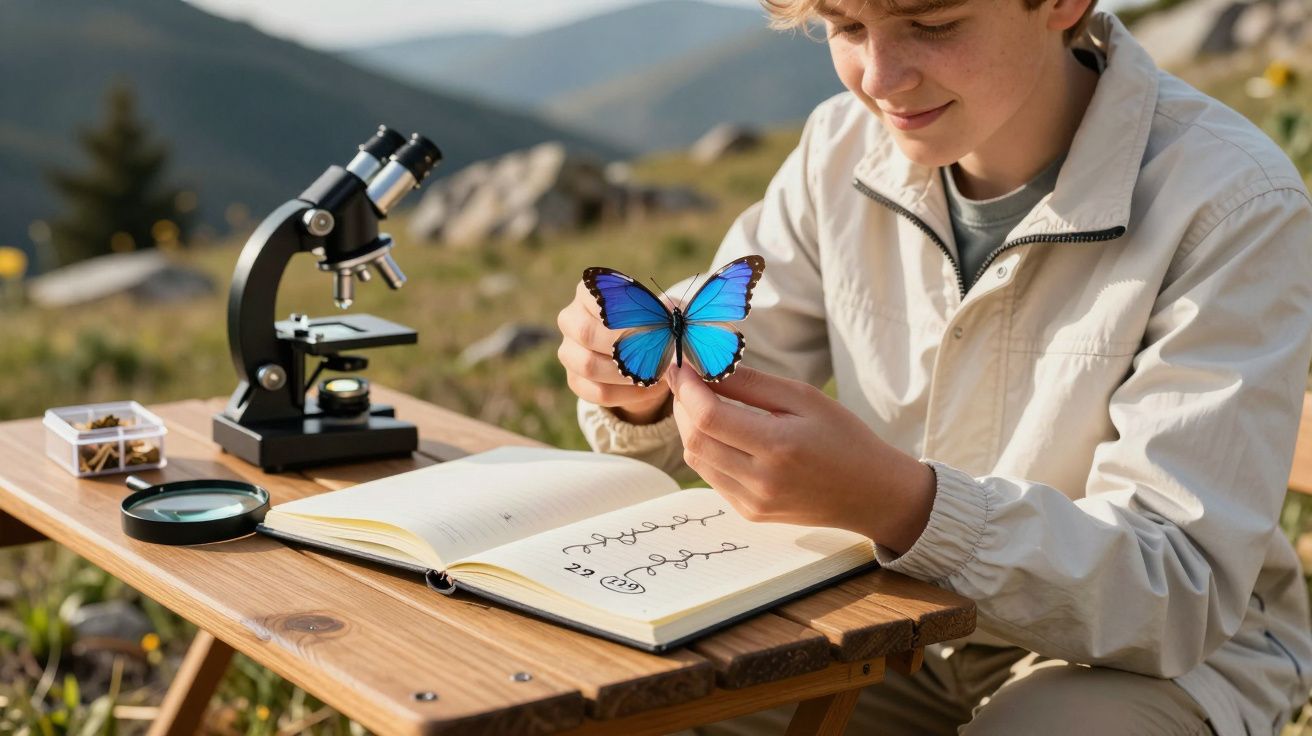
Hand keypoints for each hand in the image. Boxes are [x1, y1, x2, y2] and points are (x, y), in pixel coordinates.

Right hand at [557, 279, 671, 424]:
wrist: (644, 357)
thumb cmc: (652, 325)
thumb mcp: (663, 311)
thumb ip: (666, 307)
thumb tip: (666, 310)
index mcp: (589, 292)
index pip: (597, 298)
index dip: (626, 313)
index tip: (653, 323)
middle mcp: (570, 319)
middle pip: (587, 332)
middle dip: (625, 345)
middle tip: (655, 351)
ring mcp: (568, 351)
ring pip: (588, 365)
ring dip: (626, 372)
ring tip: (654, 373)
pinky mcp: (575, 380)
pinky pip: (597, 392)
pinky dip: (627, 393)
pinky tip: (648, 388)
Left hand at [666, 362, 935, 553]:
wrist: (872, 493)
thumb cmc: (844, 437)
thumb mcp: (803, 398)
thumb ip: (751, 383)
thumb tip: (706, 368)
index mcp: (778, 446)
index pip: (709, 416)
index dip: (687, 388)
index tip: (681, 366)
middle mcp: (761, 480)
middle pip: (694, 439)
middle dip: (682, 405)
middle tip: (687, 381)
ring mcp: (753, 502)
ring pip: (696, 460)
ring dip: (690, 428)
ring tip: (701, 403)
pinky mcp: (750, 513)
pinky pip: (712, 477)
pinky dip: (707, 450)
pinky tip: (721, 433)